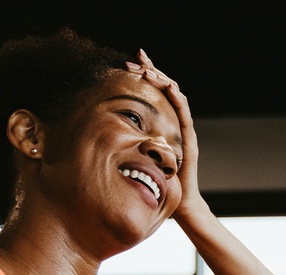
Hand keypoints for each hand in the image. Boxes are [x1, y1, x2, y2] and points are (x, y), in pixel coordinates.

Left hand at [127, 50, 203, 218]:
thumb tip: (96, 133)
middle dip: (151, 70)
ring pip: (177, 97)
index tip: (127, 63)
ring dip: (163, 80)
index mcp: (162, 123)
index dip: (143, 75)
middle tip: (135, 59)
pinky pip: (185, 115)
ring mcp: (184, 130)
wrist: (181, 204)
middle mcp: (175, 122)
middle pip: (166, 88)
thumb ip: (125, 144)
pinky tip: (170, 88)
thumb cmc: (158, 184)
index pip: (154, 93)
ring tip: (150, 70)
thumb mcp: (136, 158)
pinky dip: (178, 99)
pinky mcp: (190, 140)